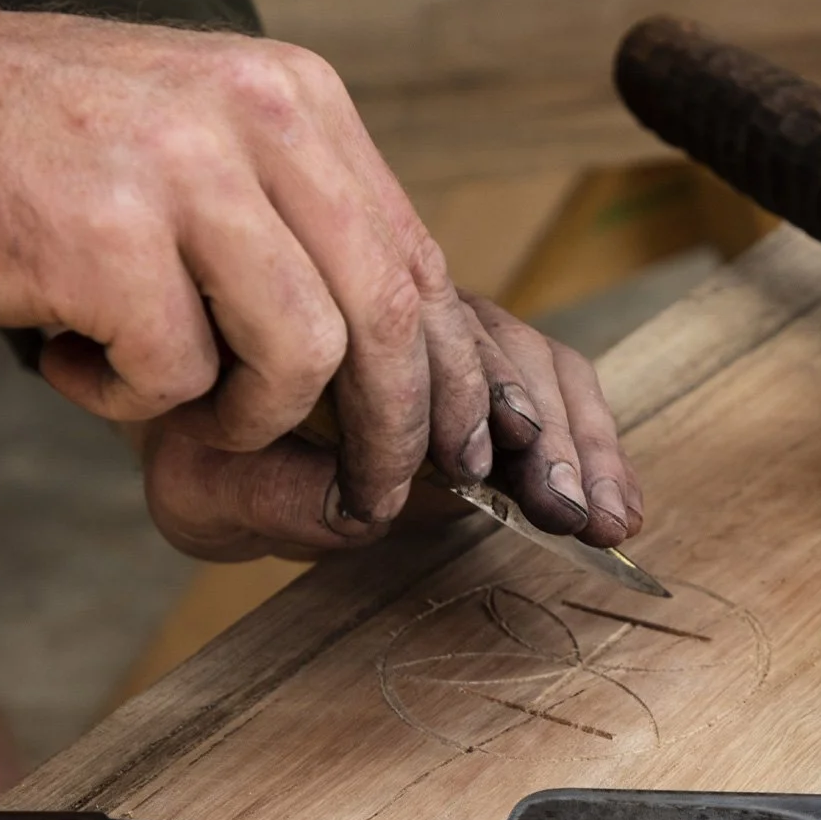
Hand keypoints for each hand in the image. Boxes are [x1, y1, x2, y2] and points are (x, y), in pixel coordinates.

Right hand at [0, 1, 640, 551]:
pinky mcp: (108, 238)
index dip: (448, 376)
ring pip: (299, 358)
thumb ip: (300, 234)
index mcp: (298, 102)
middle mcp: (258, 118)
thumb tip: (408, 373)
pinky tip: (69, 353)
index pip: (415, 260)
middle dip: (391, 433)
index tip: (456, 453)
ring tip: (170, 393)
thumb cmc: (39, 152)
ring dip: (242, 414)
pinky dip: (124, 398)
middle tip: (367, 495)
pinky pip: (174, 377)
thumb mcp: (203, 151)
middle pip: (386, 317)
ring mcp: (183, 172)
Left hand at [142, 296, 643, 560]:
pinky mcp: (492, 358)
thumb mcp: (204, 483)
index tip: (474, 476)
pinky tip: (618, 500)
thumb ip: (267, 494)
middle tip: (561, 506)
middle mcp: (394, 303)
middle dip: (538, 431)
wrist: (203, 418)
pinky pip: (559, 382)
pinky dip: (595, 441)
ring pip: (539, 359)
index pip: (407, 335)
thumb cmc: (203, 449)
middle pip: (492, 341)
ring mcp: (451, 326)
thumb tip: (365, 511)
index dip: (451, 406)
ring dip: (579, 439)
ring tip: (602, 515)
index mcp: (321, 315)